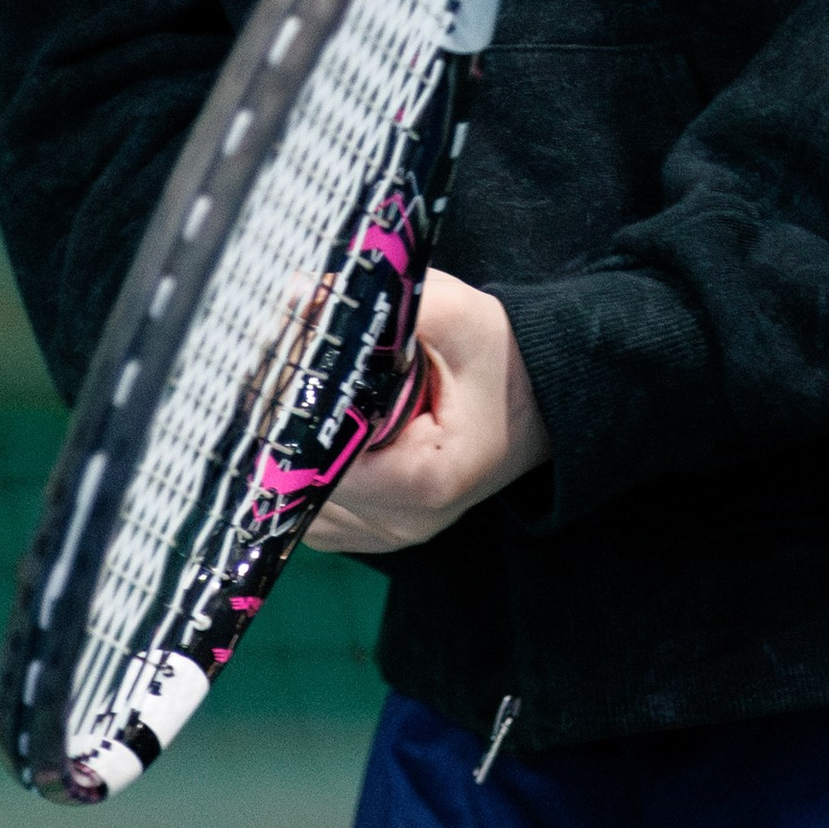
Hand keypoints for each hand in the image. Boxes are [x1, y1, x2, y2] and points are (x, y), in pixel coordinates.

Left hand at [305, 269, 551, 553]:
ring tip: (309, 382)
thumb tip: (299, 291)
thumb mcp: (457, 316)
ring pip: (300, 494)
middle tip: (287, 355)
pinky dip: (308, 463)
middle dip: (288, 414)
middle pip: (303, 476)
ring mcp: (388, 536)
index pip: (319, 453)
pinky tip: (325, 418)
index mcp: (422, 483)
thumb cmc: (503, 360)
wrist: (542, 398)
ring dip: (292, 440)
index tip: (286, 352)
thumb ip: (384, 304)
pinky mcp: (375, 532)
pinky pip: (313, 505)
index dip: (294, 402)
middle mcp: (402, 523)